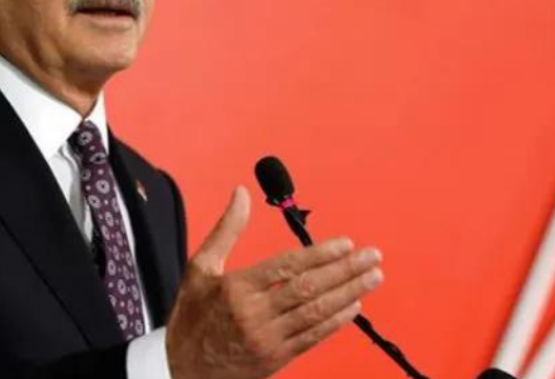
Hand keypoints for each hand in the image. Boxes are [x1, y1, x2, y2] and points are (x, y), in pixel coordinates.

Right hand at [166, 187, 382, 378]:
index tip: (347, 243)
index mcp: (236, 288)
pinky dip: (336, 321)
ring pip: (316, 312)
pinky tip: (354, 305)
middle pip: (309, 288)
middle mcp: (254, 314)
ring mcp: (267, 339)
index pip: (287, 266)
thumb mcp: (200, 269)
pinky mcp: (276, 359)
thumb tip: (241, 192)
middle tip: (373, 256)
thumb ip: (226, 229)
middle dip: (345, 271)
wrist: (181, 371)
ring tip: (373, 277)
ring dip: (349, 293)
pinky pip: (313, 337)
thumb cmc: (191, 316)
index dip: (320, 254)